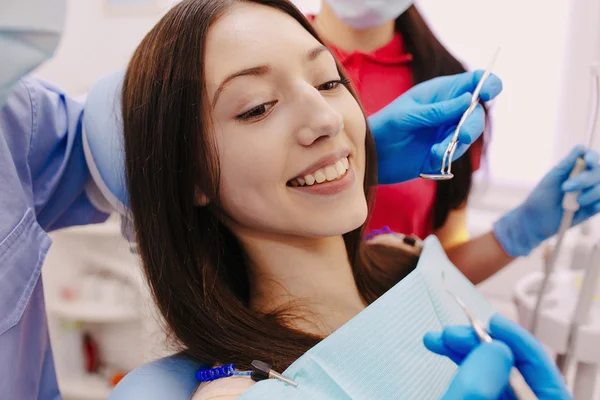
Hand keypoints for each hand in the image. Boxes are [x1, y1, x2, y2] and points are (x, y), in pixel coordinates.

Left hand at [369, 70, 502, 183]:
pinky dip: (447, 156)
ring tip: (437, 150)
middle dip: (473, 124)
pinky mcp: (443, 151)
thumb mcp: (407, 116)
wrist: (372, 156)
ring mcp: (446, 131)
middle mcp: (448, 110)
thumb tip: (469, 99)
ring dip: (457, 143)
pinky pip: (456, 153)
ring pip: (469, 134)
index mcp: (440, 92)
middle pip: (476, 112)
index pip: (472, 82)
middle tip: (462, 135)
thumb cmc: (384, 127)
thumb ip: (436, 110)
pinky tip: (431, 158)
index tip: (488, 92)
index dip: (487, 83)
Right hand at [423, 314, 570, 399]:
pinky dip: (460, 364)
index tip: (494, 323)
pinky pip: (477, 384)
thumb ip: (480, 381)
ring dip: (465, 350)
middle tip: (454, 333)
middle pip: (514, 374)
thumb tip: (496, 347)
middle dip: (483, 345)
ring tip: (438, 338)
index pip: (546, 380)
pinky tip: (441, 349)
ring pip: (492, 377)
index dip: (522, 345)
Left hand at [493, 145, 599, 256]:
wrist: (536, 220)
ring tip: (575, 202)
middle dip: (585, 179)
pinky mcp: (592, 209)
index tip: (588, 162)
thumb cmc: (541, 196)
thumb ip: (567, 164)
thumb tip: (580, 147)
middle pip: (598, 172)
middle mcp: (586, 180)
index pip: (592, 158)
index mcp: (576, 169)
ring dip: (591, 193)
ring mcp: (590, 194)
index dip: (593, 158)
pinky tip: (590, 207)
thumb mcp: (552, 179)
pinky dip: (598, 204)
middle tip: (565, 188)